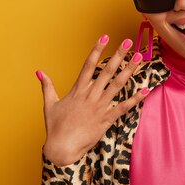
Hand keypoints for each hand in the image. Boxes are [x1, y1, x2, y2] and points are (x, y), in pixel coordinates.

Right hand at [36, 35, 149, 165]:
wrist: (61, 148)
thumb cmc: (55, 127)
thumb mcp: (49, 104)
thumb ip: (47, 86)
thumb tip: (39, 71)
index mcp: (77, 90)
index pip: (88, 65)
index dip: (97, 49)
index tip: (105, 36)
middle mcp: (90, 95)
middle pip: (107, 70)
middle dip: (119, 55)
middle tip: (128, 41)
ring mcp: (99, 107)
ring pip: (117, 85)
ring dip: (129, 70)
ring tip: (139, 58)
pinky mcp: (106, 119)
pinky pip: (123, 107)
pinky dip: (135, 99)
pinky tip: (145, 90)